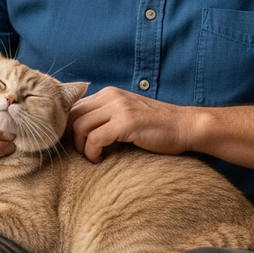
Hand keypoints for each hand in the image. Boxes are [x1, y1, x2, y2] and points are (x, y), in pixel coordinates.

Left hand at [67, 86, 193, 161]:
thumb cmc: (156, 126)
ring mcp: (119, 108)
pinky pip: (95, 139)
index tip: (73, 142)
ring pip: (80, 126)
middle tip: (80, 151)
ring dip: (81, 146)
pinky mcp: (126, 123)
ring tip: (92, 155)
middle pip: (73, 115)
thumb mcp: (127, 113)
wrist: (185, 126)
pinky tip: (100, 159)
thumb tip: (79, 129)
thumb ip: (107, 115)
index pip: (75, 106)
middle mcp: (111, 96)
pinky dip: (92, 152)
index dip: (69, 126)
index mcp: (109, 93)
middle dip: (71, 136)